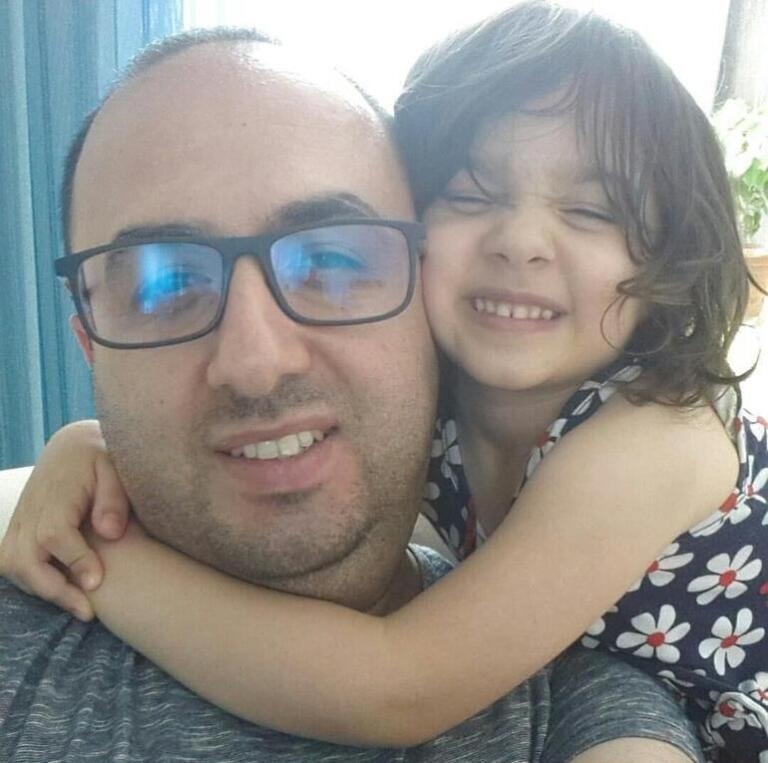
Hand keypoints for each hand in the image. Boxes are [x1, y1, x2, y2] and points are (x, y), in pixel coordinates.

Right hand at [0, 420, 130, 620]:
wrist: (73, 448)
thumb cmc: (101, 459)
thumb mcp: (115, 468)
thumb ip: (114, 499)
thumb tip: (109, 532)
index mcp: (57, 493)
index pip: (54, 535)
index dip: (73, 560)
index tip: (97, 581)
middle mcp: (30, 510)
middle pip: (25, 559)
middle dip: (54, 589)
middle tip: (89, 611)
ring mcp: (19, 522)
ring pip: (14, 566)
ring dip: (43, 590)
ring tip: (81, 606)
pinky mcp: (18, 531)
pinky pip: (13, 564)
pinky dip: (34, 582)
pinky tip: (66, 592)